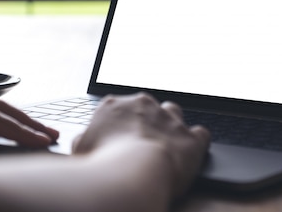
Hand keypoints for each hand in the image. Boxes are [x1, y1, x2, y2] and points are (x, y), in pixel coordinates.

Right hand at [73, 93, 209, 197]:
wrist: (132, 176)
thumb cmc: (102, 165)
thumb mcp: (80, 149)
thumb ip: (84, 138)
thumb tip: (84, 138)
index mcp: (114, 106)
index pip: (117, 107)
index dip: (119, 124)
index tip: (118, 139)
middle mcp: (143, 105)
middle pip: (146, 107)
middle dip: (144, 122)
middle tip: (139, 145)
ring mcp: (169, 119)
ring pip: (174, 112)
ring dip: (171, 124)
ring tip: (165, 144)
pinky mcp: (191, 138)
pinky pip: (201, 133)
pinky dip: (197, 142)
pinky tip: (191, 153)